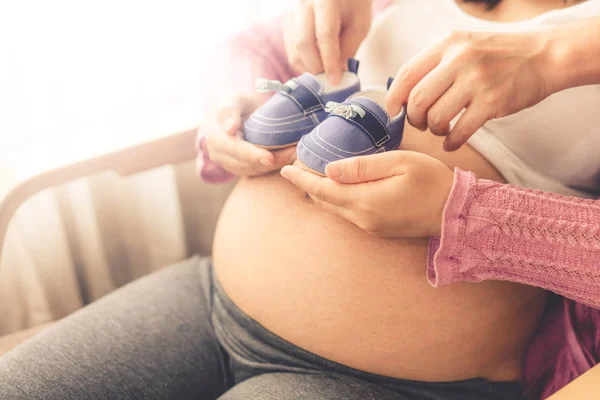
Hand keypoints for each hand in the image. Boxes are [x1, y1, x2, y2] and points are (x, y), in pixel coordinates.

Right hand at [199, 91, 296, 176]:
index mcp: (215, 139)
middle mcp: (220, 156)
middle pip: (247, 164)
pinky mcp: (243, 169)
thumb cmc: (238, 101)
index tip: (270, 158)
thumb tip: (229, 129)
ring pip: (255, 171)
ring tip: (296, 155)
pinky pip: (260, 172)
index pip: (235, 150)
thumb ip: (229, 110)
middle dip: (272, 161)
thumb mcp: (233, 98)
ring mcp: (230, 165)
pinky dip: (277, 166)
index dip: (253, 155)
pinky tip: (291, 158)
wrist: (240, 111)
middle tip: (294, 154)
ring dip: (277, 165)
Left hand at [280, 151, 453, 237]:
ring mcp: (370, 227)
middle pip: (325, 200)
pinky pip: (348, 213)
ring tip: (312, 173)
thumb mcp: (399, 163)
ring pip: (335, 208)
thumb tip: (329, 170)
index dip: (301, 179)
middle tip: (297, 164)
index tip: (285, 168)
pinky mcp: (377, 229)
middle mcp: (363, 219)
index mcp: (365, 202)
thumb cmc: (432, 181)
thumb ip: (362, 167)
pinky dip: (336, 199)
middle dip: (307, 184)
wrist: (457, 212)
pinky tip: (337, 186)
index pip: (322, 190)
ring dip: (321, 192)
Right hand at [283, 0, 371, 84]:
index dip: (330, 60)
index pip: (324, 34)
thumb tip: (337, 73)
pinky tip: (316, 65)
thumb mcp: (359, 24)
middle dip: (316, 67)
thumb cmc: (353, 5)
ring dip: (308, 68)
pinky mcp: (288, 23)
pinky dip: (302, 63)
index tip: (336, 80)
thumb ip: (349, 47)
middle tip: (329, 79)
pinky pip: (290, 50)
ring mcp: (293, 13)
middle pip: (303, 43)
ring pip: (293, 49)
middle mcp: (304, 4)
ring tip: (324, 73)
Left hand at [386, 30, 553, 150]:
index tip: (393, 112)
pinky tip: (452, 142)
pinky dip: (451, 142)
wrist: (545, 56)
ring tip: (442, 129)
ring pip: (435, 117)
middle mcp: (459, 59)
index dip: (393, 98)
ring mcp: (476, 80)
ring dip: (434, 130)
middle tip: (422, 124)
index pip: (407, 73)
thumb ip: (436, 65)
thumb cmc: (500, 56)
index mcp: (448, 44)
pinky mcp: (492, 102)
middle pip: (417, 100)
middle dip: (414, 119)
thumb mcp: (464, 46)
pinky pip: (459, 131)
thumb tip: (403, 95)